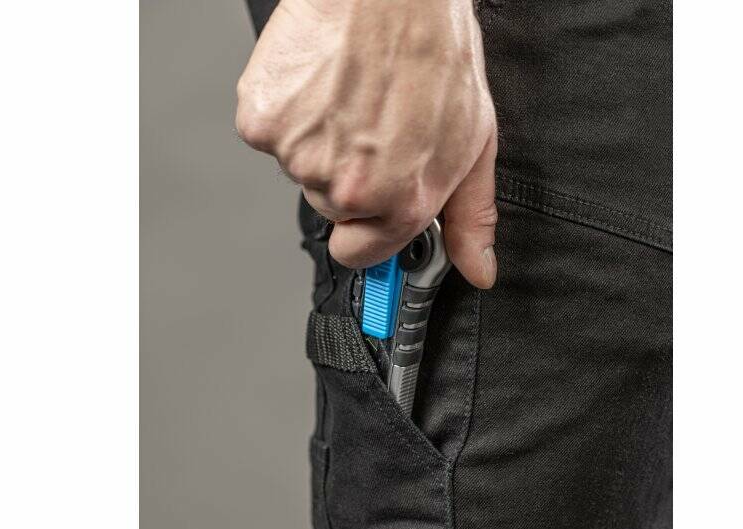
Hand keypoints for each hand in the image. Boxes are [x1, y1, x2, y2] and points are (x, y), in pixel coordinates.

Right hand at [235, 0, 498, 287]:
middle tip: (370, 117)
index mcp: (402, 202)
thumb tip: (478, 268)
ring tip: (348, 90)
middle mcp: (349, 190)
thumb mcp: (475, 140)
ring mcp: (302, 157)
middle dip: (345, 169)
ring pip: (299, 166)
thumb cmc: (434, 47)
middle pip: (329, 205)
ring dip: (317, 134)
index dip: (365, 225)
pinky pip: (267, 132)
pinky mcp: (264, 123)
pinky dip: (285, 108)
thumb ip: (472, 216)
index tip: (368, 202)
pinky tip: (318, 78)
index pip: (359, 252)